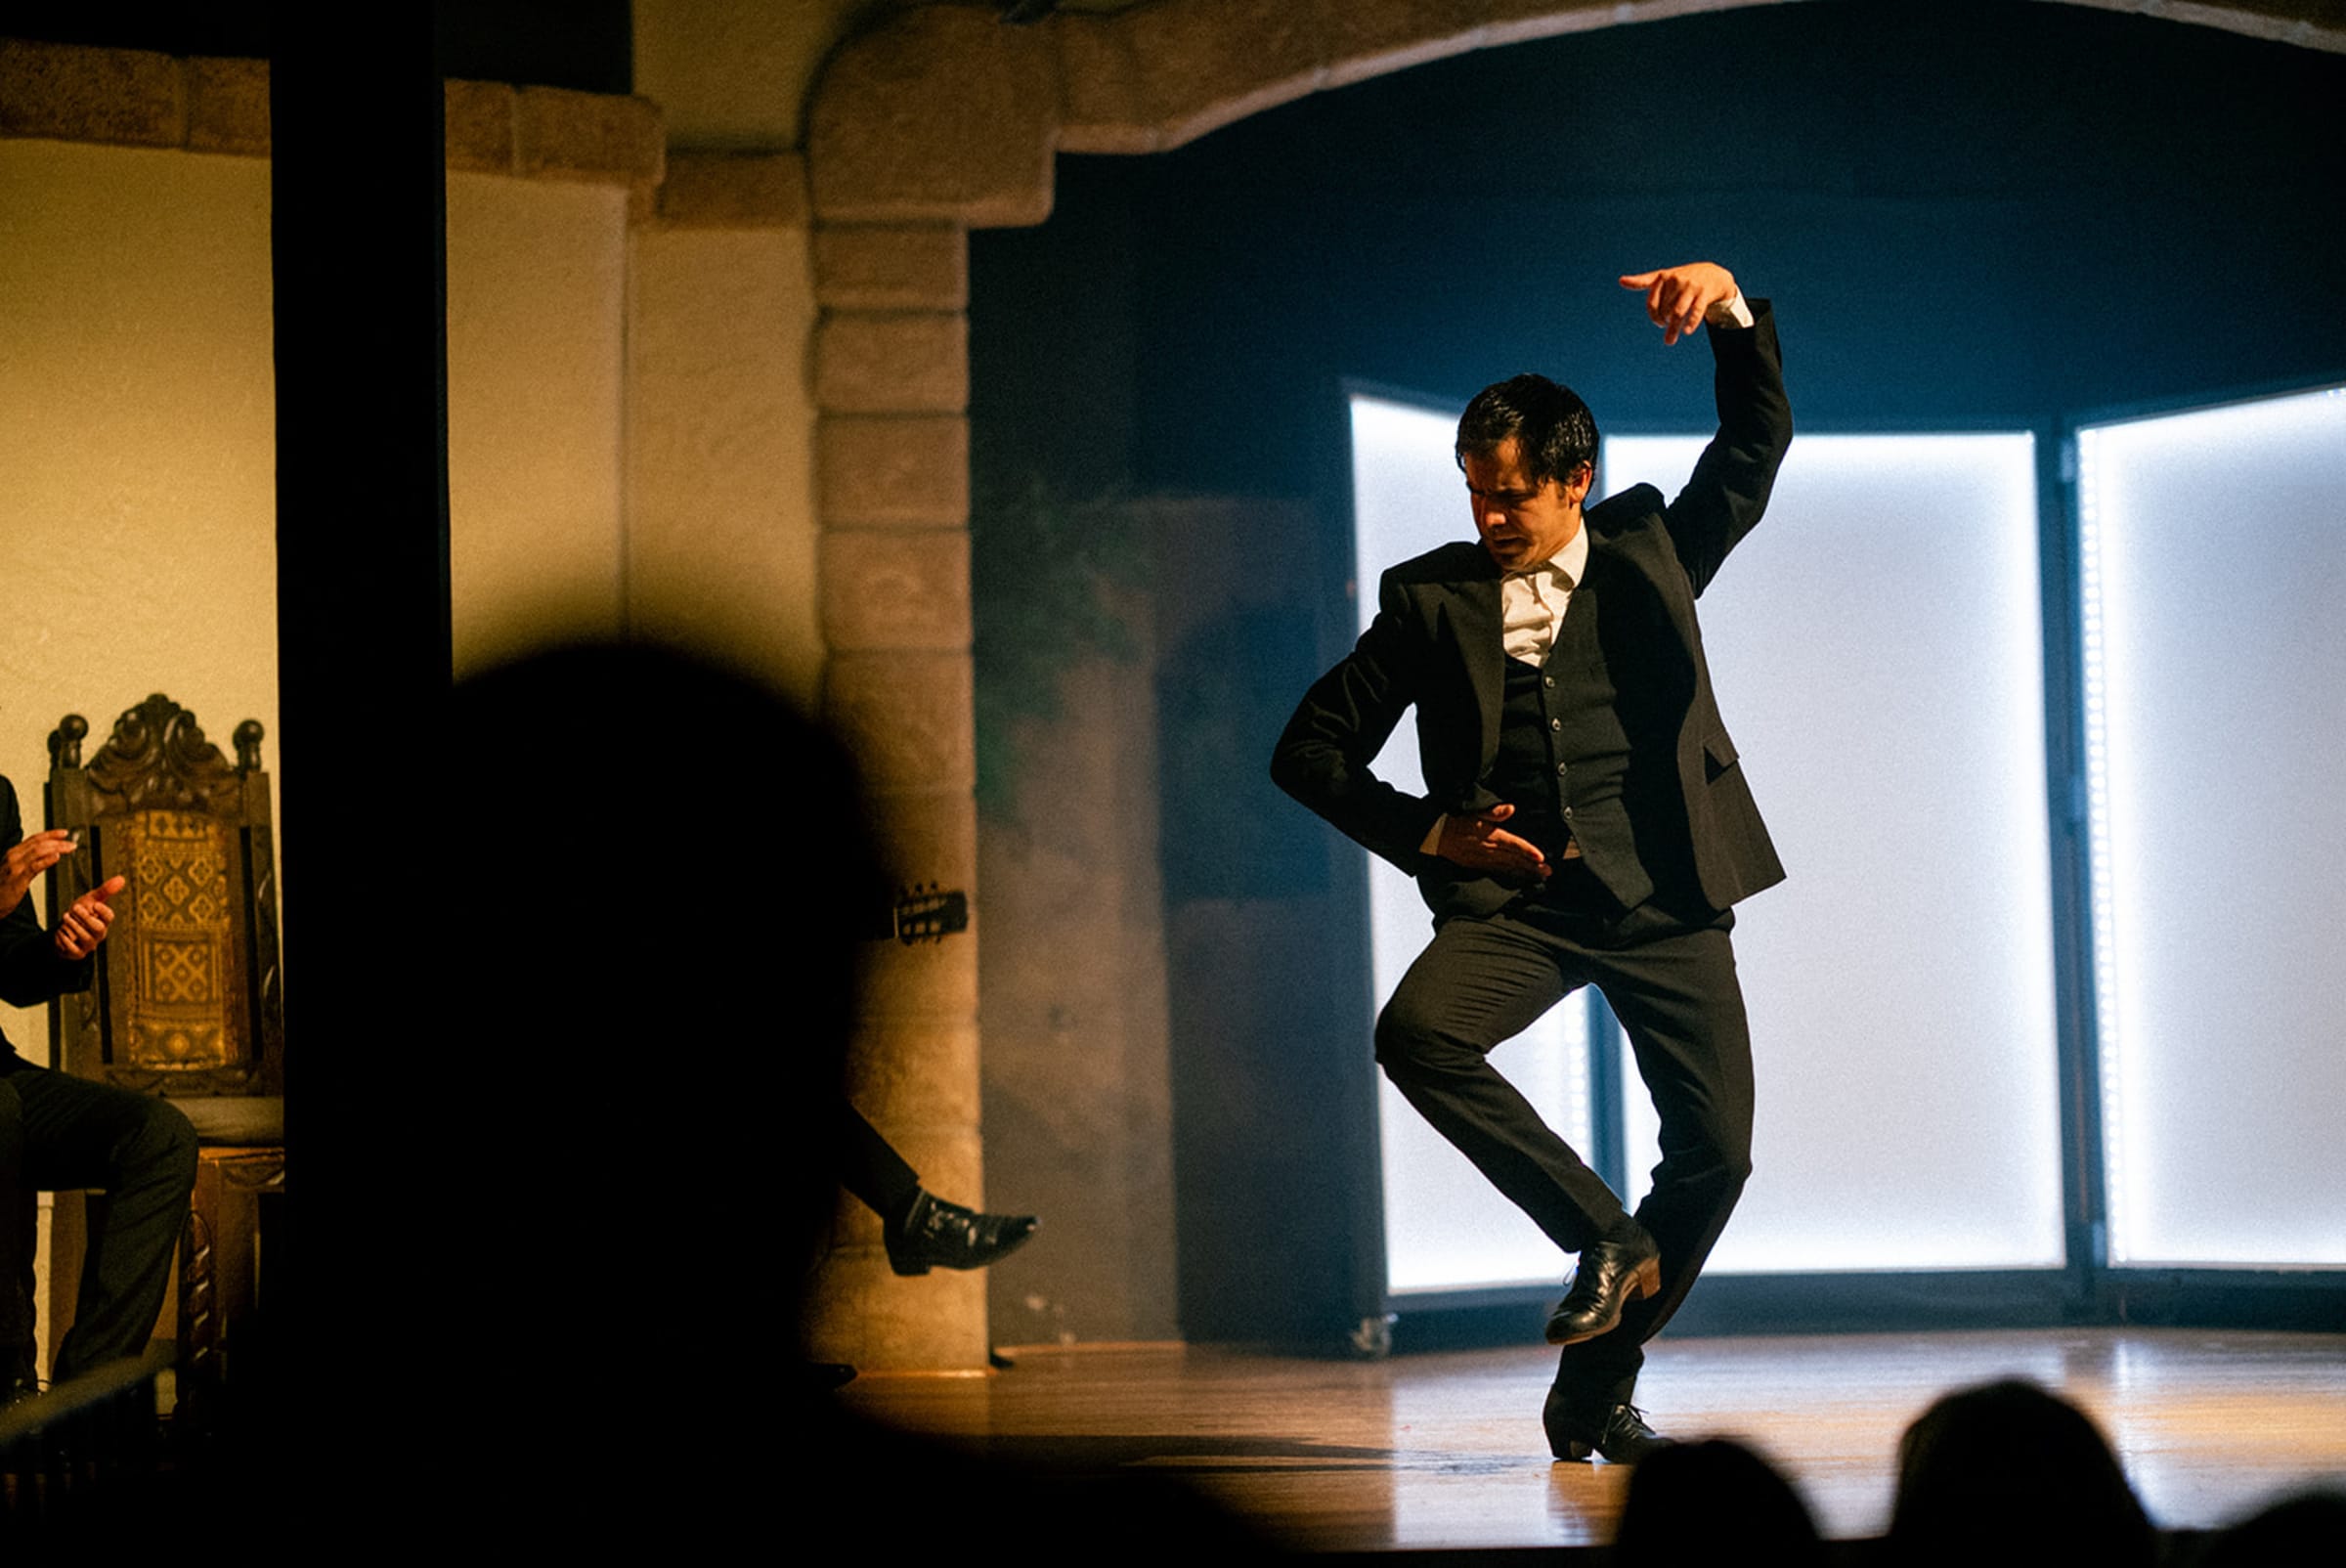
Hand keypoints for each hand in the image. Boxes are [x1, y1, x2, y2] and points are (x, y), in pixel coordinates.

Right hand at [0, 830, 75, 920]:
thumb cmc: (3, 888)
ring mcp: (15, 867)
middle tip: (72, 844)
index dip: (50, 834)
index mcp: (14, 853)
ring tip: (69, 848)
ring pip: (38, 851)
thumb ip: (29, 861)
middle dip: (58, 841)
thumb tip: (48, 854)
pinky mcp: (18, 879)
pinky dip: (46, 860)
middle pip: (39, 843)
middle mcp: (14, 857)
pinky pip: (34, 866)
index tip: (64, 833)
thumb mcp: (16, 870)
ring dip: (57, 848)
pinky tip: (57, 857)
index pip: (34, 839)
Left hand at [53, 875, 125, 959]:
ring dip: (74, 926)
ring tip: (65, 916)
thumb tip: (122, 878)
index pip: (109, 917)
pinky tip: (60, 931)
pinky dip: (65, 939)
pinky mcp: (78, 953)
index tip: (94, 904)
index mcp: (103, 921)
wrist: (64, 931)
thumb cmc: (79, 914)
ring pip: (86, 938)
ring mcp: (89, 944)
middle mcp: (99, 934)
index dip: (103, 911)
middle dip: (86, 917)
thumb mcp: (89, 900)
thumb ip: (104, 891)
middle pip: (98, 928)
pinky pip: (74, 949)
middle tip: (75, 907)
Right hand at [1435, 803, 1550, 878]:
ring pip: (1509, 867)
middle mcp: (1490, 850)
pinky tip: (1520, 877)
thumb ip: (1493, 812)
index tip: (1542, 857)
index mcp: (1491, 836)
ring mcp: (1484, 860)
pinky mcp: (1478, 865)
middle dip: (1532, 866)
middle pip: (1515, 859)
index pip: (1514, 844)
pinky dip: (1511, 874)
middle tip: (1548, 871)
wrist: (1436, 835)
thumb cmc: (1457, 821)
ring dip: (1525, 872)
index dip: (1528, 851)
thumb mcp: (1474, 812)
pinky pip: (1498, 871)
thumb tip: (1510, 809)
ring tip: (1540, 876)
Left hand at [1619, 262, 1738, 345]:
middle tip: (1668, 327)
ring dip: (1673, 329)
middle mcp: (1676, 280)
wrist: (1713, 275)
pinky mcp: (1704, 293)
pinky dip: (1691, 323)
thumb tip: (1621, 281)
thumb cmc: (1683, 278)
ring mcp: (1690, 286)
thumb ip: (1643, 281)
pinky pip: (1695, 311)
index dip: (1654, 316)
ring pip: (1678, 313)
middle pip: (1665, 310)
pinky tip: (1686, 332)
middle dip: (1665, 322)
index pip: (1652, 302)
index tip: (1660, 323)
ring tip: (1669, 341)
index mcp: (1663, 277)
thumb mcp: (1663, 277)